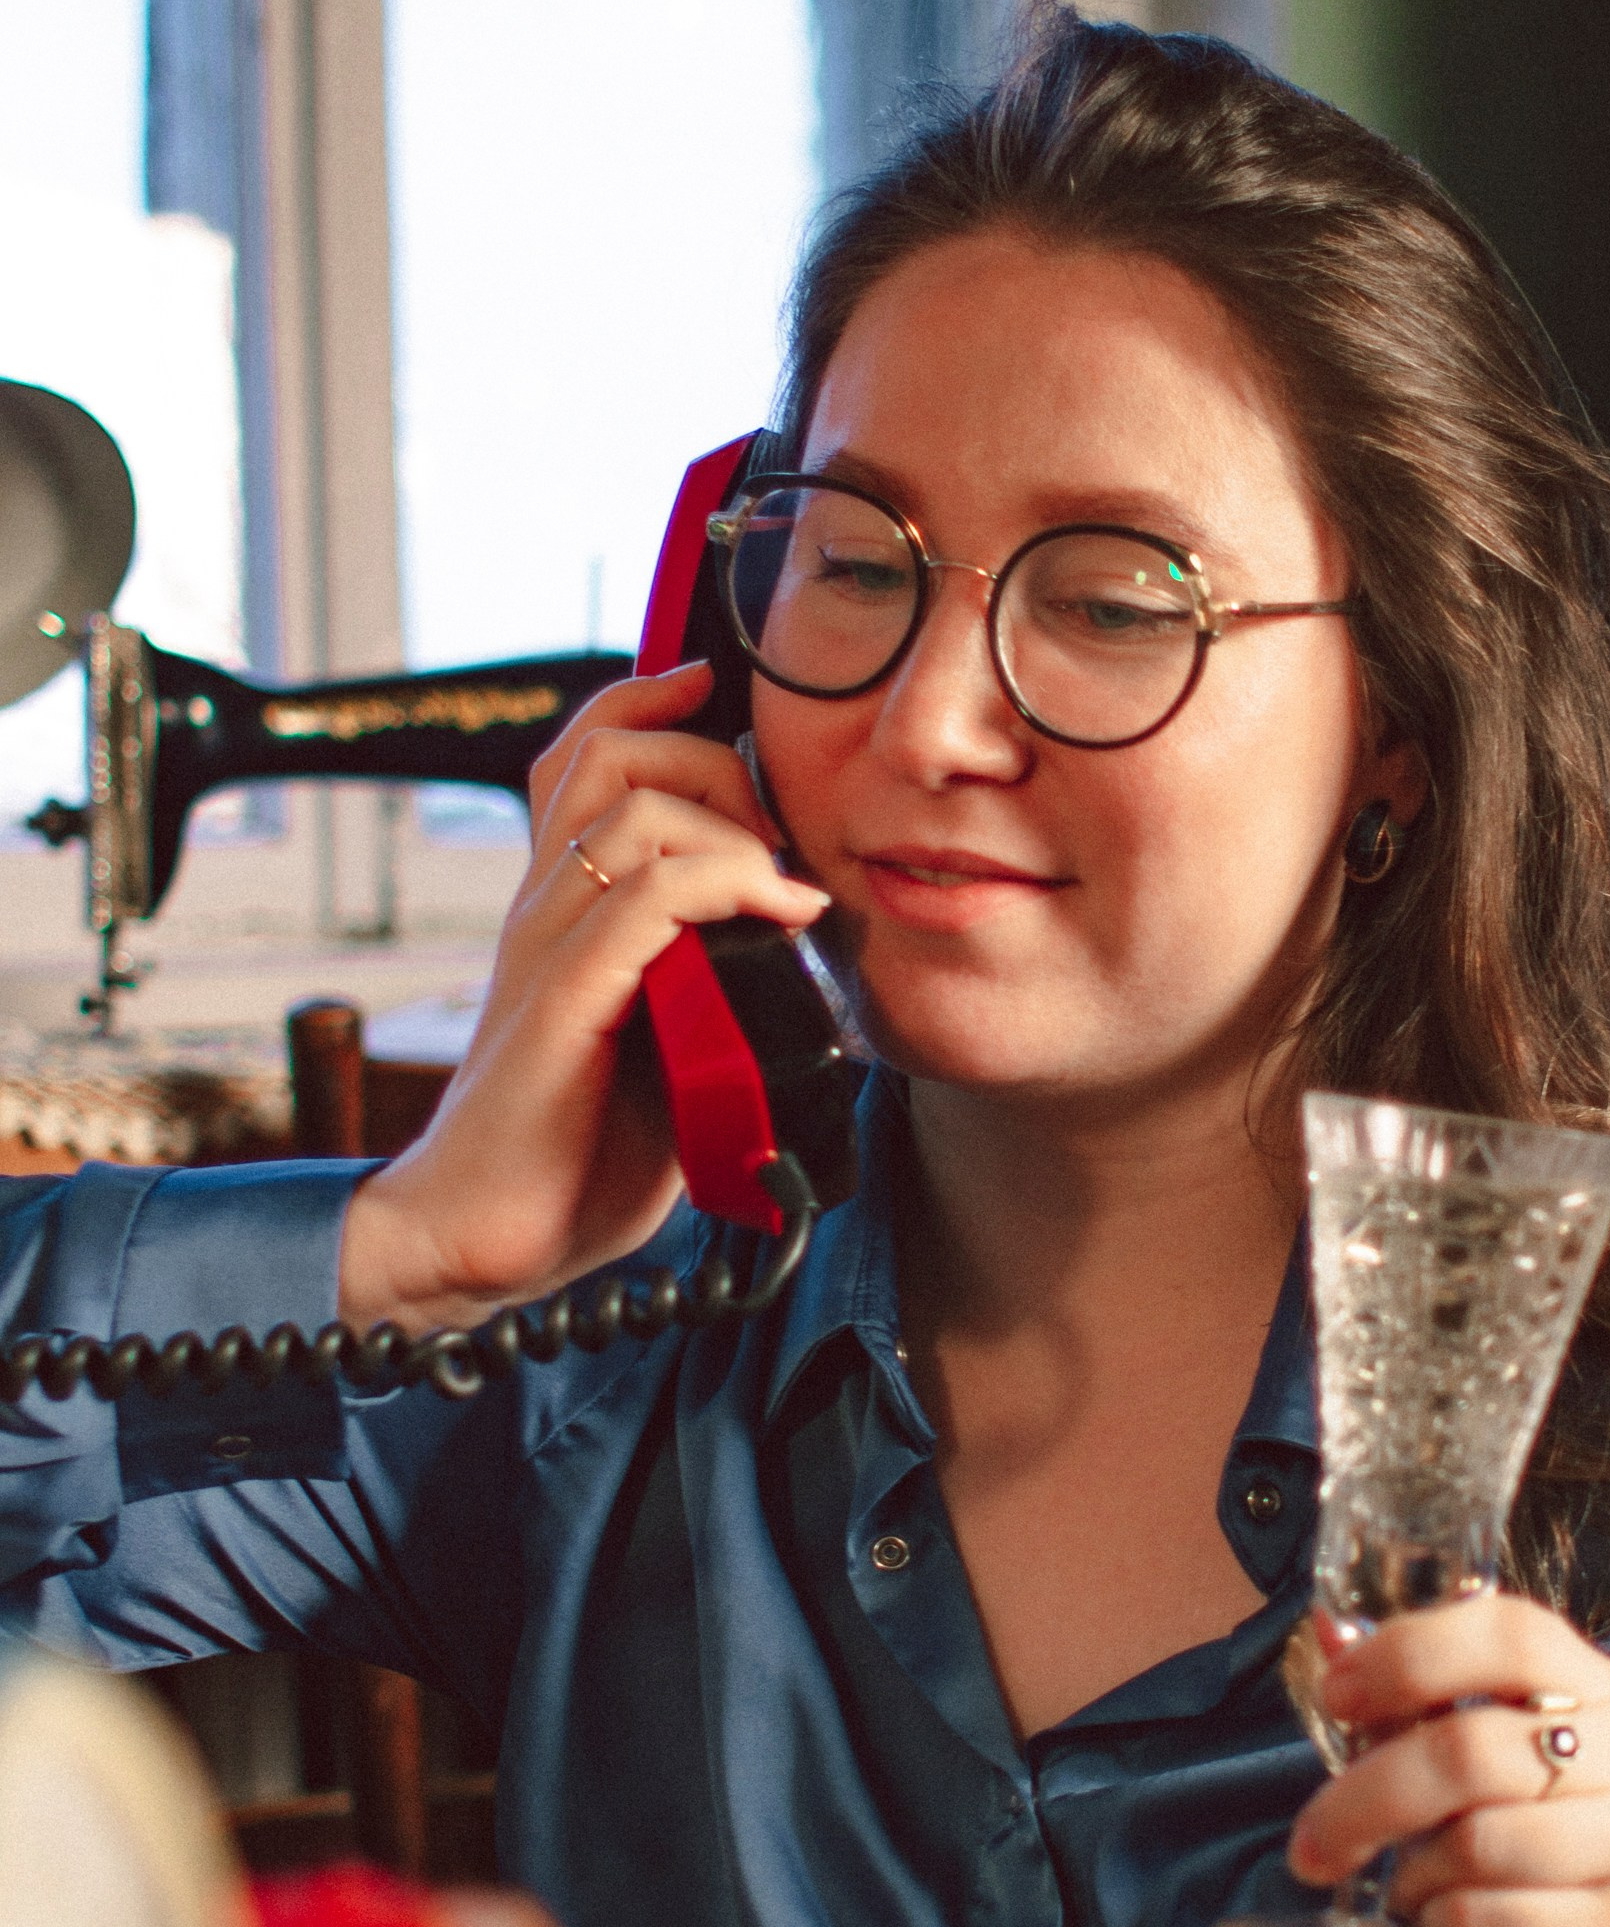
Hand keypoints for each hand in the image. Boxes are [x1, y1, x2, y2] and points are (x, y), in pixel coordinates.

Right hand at [338, 661, 825, 1330]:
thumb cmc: (577, 1152)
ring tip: (781, 884)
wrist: (487, 1236)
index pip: (585, 756)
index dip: (650, 705)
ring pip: (630, 810)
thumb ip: (713, 977)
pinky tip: (777, 915)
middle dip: (710, 759)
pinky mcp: (564, 1003)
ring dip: (729, 824)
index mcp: (564, 910)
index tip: (716, 690)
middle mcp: (545, 910)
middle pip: (609, 754)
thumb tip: (806, 940)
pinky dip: (724, 885)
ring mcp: (548, 951)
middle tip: (774, 832)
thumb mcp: (669, 1041)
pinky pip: (642, 898)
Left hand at [1288, 1594, 1609, 1926]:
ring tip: (1414, 1897)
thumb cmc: (1542, 1879)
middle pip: (1471, 1748)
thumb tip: (1328, 1629)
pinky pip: (1494, 1920)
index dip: (1413, 1651)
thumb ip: (1416, 1710)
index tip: (1338, 1693)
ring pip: (1480, 1841)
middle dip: (1365, 1797)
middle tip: (1311, 1845)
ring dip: (1414, 1877)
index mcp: (1600, 1698)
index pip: (1513, 1632)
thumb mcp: (1484, 1788)